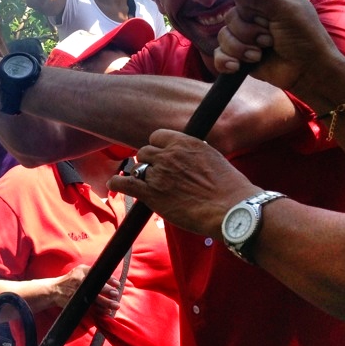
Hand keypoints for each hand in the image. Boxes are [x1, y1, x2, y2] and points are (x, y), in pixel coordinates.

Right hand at [49, 265, 120, 315]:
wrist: (55, 290)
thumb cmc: (71, 279)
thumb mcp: (79, 270)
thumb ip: (92, 272)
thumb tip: (109, 277)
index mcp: (82, 272)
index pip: (98, 274)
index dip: (109, 280)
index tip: (117, 284)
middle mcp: (80, 281)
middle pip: (96, 287)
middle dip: (108, 291)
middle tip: (116, 294)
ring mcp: (78, 293)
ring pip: (94, 299)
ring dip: (106, 303)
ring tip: (114, 306)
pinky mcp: (76, 303)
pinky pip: (90, 308)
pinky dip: (99, 310)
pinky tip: (106, 311)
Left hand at [108, 130, 257, 235]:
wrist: (231, 209)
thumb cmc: (229, 188)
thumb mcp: (213, 158)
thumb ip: (194, 154)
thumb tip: (189, 156)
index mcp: (185, 143)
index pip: (158, 136)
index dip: (158, 147)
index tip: (161, 155)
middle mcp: (169, 155)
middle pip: (145, 152)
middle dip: (149, 162)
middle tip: (157, 174)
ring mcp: (158, 174)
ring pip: (138, 168)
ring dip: (141, 175)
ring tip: (145, 183)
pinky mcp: (151, 194)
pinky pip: (125, 184)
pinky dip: (117, 184)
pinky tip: (113, 184)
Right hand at [215, 0, 344, 99]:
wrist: (309, 72)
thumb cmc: (305, 38)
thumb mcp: (284, 10)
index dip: (249, 12)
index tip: (267, 21)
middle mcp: (255, 16)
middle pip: (230, 18)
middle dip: (247, 33)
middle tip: (269, 41)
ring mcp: (247, 38)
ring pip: (223, 37)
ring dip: (240, 48)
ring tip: (258, 56)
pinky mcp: (241, 56)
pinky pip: (219, 55)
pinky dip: (225, 61)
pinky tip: (236, 66)